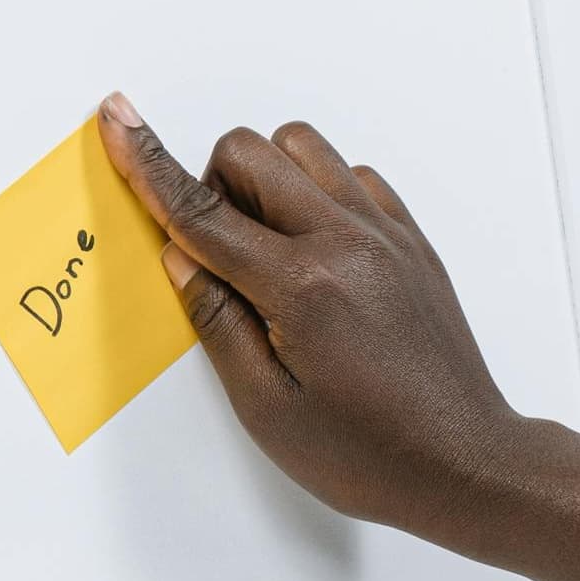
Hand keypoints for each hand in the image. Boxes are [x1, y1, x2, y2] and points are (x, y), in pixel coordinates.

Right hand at [97, 93, 528, 543]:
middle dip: (213, 187)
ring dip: (265, 181)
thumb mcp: (265, 406)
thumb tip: (180, 258)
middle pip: (251, 153)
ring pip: (302, 147)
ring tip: (267, 253)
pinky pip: (350, 175)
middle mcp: (347, 242)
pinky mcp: (410, 239)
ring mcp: (385, 233)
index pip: (201, 211)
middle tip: (217, 260)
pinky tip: (313, 255)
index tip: (117, 117)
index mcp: (302, 287)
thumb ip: (216, 321)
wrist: (463, 463)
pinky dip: (316, 195)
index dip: (147, 162)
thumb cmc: (367, 451)